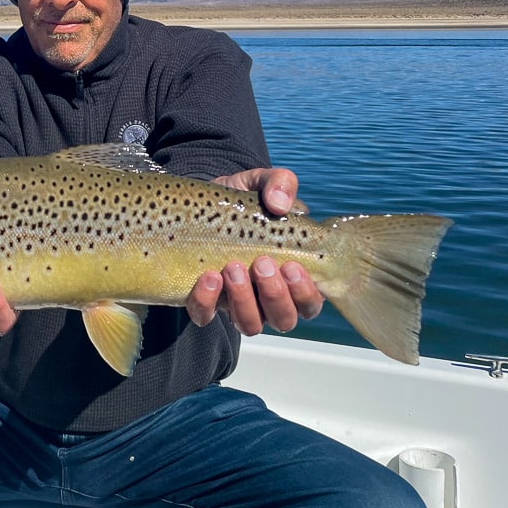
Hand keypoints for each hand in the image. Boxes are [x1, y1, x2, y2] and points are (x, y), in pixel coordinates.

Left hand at [185, 167, 323, 336]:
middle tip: (261, 263)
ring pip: (250, 325)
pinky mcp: (205, 301)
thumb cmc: (240, 199)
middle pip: (284, 319)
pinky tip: (207, 277)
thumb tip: (281, 203)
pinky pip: (206, 317)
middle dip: (275, 295)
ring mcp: (236, 302)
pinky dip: (207, 302)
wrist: (196, 202)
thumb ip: (279, 183)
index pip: (310, 303)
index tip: (291, 265)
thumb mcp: (261, 182)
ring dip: (244, 302)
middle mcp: (268, 296)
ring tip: (232, 268)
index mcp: (292, 275)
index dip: (305, 292)